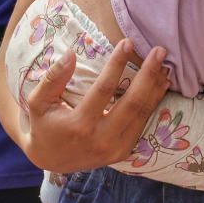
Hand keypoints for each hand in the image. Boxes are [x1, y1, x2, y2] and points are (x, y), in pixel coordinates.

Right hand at [20, 39, 169, 172]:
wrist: (50, 160)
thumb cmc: (44, 124)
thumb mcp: (38, 102)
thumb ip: (52, 78)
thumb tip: (71, 54)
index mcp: (79, 126)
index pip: (104, 89)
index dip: (117, 64)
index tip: (128, 42)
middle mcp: (100, 140)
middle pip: (133, 103)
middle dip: (149, 74)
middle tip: (160, 50)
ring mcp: (114, 149)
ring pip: (142, 114)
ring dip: (156, 87)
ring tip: (165, 63)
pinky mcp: (123, 152)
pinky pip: (143, 124)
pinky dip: (153, 102)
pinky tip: (160, 84)